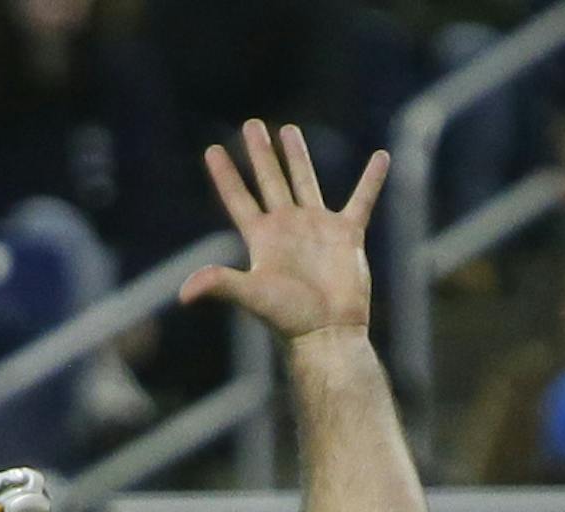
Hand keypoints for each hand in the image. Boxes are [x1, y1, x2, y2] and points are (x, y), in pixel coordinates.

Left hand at [181, 120, 389, 349]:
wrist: (327, 334)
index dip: (225, 175)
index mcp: (263, 239)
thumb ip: (220, 285)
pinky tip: (381, 158)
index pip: (239, 199)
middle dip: (260, 153)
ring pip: (305, 182)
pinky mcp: (347, 236)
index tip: (212, 150)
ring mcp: (317, 229)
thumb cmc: (289, 319)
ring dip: (297, 156)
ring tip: (288, 130)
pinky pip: (362, 200)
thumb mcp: (252, 296)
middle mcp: (288, 228)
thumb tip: (184, 294)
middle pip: (270, 180)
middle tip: (251, 124)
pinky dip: (372, 181)